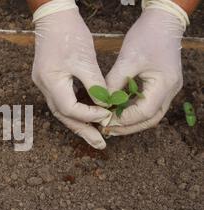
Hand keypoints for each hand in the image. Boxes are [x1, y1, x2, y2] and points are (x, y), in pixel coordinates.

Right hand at [32, 0, 111, 149]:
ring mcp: (44, 83)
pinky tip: (88, 116)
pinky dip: (76, 110)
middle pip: (63, 115)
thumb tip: (106, 106)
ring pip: (62, 110)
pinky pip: (62, 100)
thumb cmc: (70, 34)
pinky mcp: (49, 79)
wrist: (54, 16)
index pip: (70, 109)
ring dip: (79, 123)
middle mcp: (44, 86)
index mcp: (51, 81)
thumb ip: (96, 85)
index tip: (108, 114)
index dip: (90, 115)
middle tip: (100, 144)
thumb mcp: (86, 60)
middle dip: (83, 130)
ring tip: (96, 136)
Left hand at [104, 4, 186, 135]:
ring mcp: (167, 89)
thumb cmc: (146, 36)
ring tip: (109, 122)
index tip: (104, 120)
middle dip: (127, 126)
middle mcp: (170, 91)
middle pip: (149, 119)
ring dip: (129, 121)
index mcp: (165, 84)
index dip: (123, 120)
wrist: (162, 21)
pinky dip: (132, 110)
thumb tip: (101, 102)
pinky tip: (117, 111)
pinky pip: (147, 104)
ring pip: (149, 115)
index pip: (144, 112)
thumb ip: (114, 82)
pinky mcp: (161, 86)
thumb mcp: (127, 59)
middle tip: (106, 128)